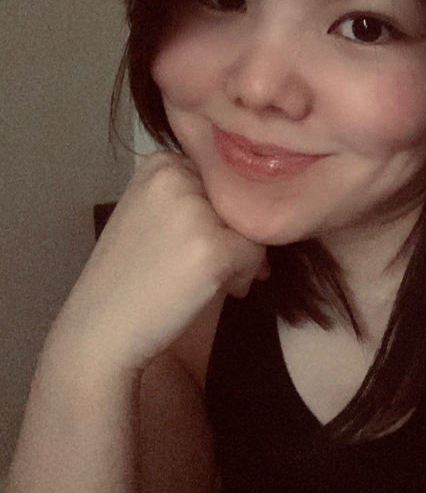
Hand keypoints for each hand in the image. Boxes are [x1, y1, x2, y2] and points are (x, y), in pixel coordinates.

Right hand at [49, 152, 267, 373]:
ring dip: (244, 255)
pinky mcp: (212, 248)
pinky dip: (246, 275)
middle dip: (236, 233)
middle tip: (216, 264)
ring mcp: (194, 211)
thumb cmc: (129, 278)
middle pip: (240, 198)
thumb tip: (257, 203)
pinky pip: (255, 254)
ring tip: (217, 279)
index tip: (208, 239)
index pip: (221, 176)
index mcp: (160, 163)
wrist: (100, 329)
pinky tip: (223, 290)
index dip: (223, 211)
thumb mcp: (152, 214)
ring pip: (253, 225)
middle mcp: (176, 176)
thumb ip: (194, 198)